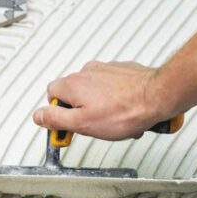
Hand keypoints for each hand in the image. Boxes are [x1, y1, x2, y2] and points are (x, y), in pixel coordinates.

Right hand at [32, 61, 175, 140]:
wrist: (158, 96)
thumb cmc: (124, 111)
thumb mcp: (82, 123)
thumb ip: (56, 119)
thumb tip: (38, 116)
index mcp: (73, 84)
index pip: (51, 95)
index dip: (57, 114)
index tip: (66, 128)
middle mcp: (88, 72)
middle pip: (75, 95)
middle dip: (84, 113)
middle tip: (96, 127)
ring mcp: (106, 70)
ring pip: (96, 93)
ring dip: (103, 109)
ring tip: (117, 122)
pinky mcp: (123, 71)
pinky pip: (114, 89)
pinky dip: (117, 101)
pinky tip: (127, 113)